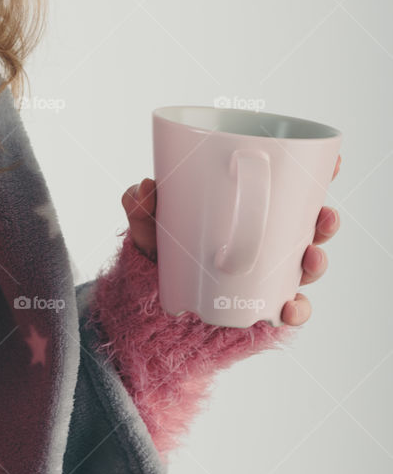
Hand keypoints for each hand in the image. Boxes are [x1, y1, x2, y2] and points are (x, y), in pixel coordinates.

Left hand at [121, 154, 341, 326]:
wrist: (149, 310)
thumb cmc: (158, 258)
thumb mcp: (148, 230)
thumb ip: (140, 209)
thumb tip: (143, 188)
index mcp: (248, 214)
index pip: (291, 193)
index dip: (317, 178)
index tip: (333, 163)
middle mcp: (266, 245)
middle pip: (309, 229)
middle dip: (325, 221)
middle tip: (324, 215)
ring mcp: (267, 278)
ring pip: (305, 268)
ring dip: (317, 262)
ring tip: (310, 257)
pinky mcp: (261, 309)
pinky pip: (287, 311)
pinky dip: (294, 311)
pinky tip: (288, 308)